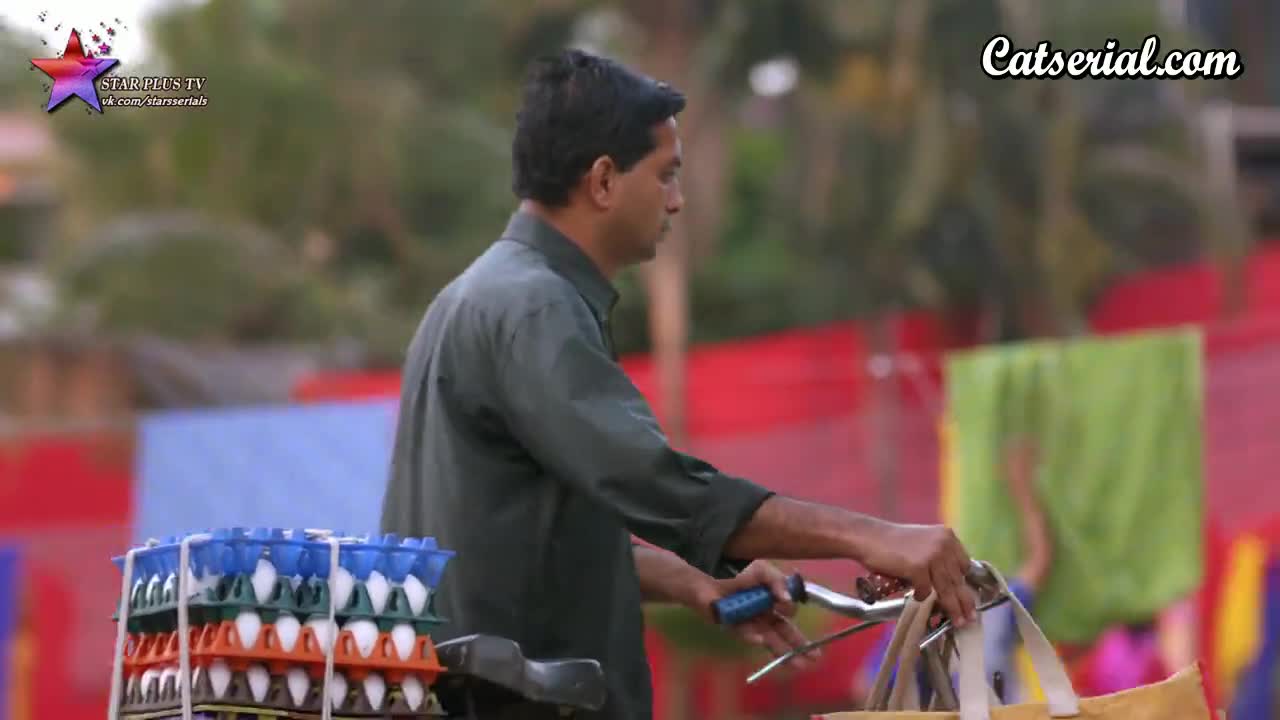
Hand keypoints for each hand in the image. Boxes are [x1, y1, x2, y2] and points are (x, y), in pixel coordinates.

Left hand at [690, 560, 819, 670]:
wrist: (704, 572)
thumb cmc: (734, 569)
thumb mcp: (761, 569)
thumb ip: (777, 581)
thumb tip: (788, 601)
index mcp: (771, 598)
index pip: (787, 612)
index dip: (791, 613)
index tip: (788, 610)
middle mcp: (763, 612)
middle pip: (783, 630)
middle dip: (798, 644)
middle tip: (813, 658)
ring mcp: (749, 621)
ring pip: (770, 638)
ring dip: (783, 651)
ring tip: (798, 664)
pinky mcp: (734, 627)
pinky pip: (747, 634)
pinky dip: (753, 637)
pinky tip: (761, 640)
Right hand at [860, 522, 977, 627]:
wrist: (868, 537)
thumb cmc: (892, 543)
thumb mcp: (923, 542)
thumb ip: (938, 556)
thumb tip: (951, 583)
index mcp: (947, 536)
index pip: (964, 565)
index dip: (965, 583)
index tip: (967, 597)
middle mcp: (943, 544)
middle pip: (958, 579)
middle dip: (964, 601)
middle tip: (970, 617)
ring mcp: (931, 555)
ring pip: (947, 589)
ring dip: (952, 607)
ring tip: (958, 621)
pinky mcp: (918, 567)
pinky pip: (925, 590)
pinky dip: (921, 596)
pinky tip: (916, 595)